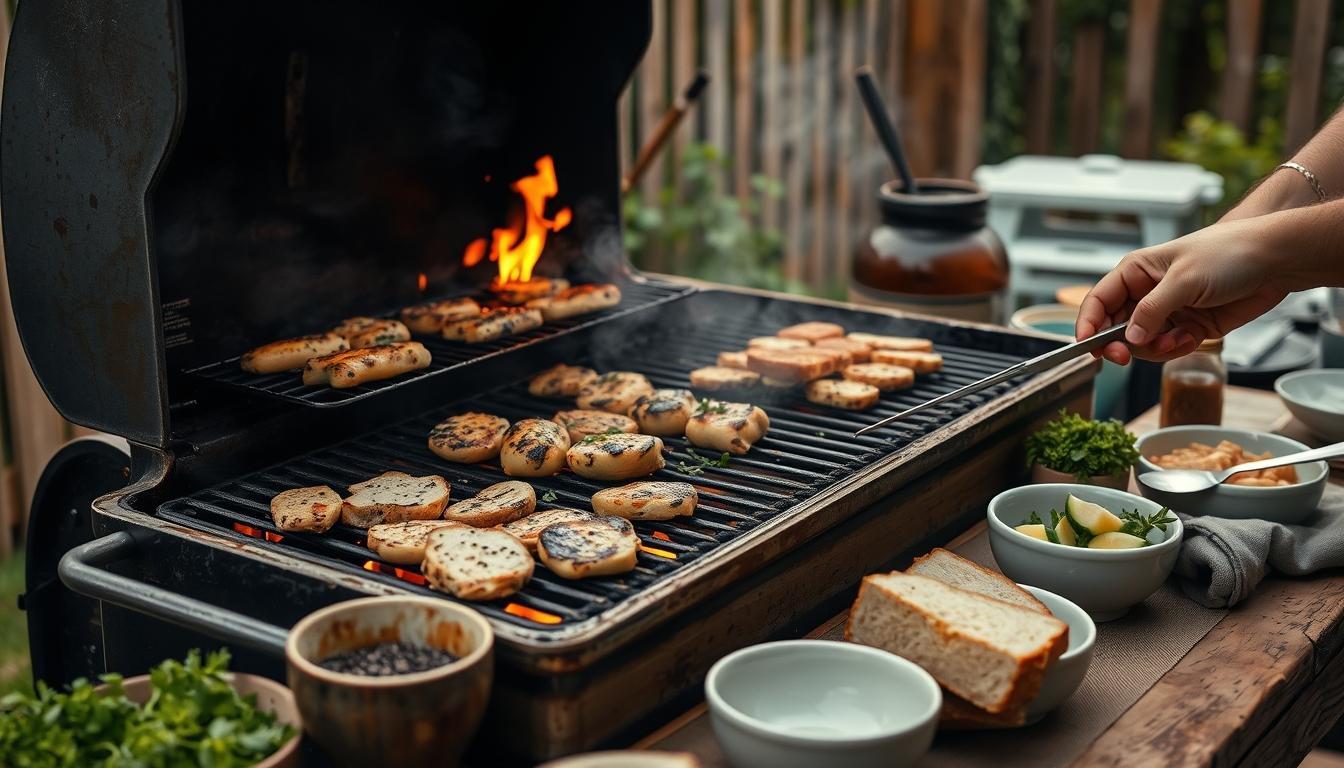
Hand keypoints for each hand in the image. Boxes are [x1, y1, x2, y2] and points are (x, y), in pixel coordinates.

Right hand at [1075, 218, 1290, 364]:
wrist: (1276, 262)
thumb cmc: (1229, 254)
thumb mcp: (1183, 280)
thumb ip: (1151, 311)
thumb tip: (1128, 338)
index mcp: (1136, 272)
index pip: (1098, 301)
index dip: (1087, 325)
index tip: (1086, 348)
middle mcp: (1147, 293)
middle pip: (1114, 328)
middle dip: (1119, 344)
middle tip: (1123, 357)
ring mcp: (1167, 312)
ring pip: (1140, 344)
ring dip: (1154, 349)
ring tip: (1176, 340)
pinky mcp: (1188, 328)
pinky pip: (1167, 349)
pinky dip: (1175, 350)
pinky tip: (1191, 338)